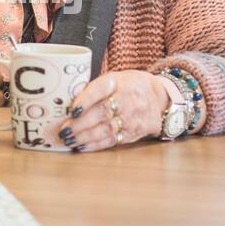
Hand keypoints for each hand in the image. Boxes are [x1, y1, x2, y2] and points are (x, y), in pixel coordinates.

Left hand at [55, 70, 169, 151]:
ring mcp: (131, 118)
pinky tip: (81, 146)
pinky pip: (112, 140)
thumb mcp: (118, 78)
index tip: (72, 109)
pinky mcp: (133, 133)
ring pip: (105, 129)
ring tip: (68, 140)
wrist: (161, 99)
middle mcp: (127, 99)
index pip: (101, 88)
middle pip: (101, 112)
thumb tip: (68, 100)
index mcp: (119, 81)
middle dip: (79, 123)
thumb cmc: (131, 87)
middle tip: (63, 130)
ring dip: (84, 136)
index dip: (85, 99)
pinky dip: (95, 145)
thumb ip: (96, 87)